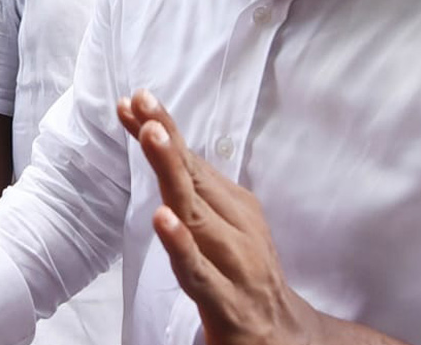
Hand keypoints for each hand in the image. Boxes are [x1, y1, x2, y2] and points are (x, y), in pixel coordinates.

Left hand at [117, 89, 319, 344]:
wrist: (286, 340)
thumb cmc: (244, 276)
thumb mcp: (220, 227)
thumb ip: (187, 189)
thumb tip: (153, 136)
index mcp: (235, 207)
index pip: (190, 161)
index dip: (162, 129)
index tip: (134, 100)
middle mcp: (237, 229)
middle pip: (192, 178)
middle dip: (165, 140)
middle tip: (143, 106)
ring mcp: (234, 265)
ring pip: (196, 215)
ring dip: (172, 173)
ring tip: (151, 138)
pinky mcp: (226, 303)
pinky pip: (199, 271)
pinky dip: (181, 244)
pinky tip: (163, 219)